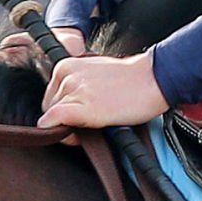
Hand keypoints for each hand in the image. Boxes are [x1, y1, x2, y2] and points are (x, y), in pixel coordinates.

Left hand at [37, 49, 166, 130]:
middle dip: (62, 119)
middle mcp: (66, 75)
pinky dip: (59, 132)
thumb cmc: (130, 81)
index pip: (49, 96)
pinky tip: (75, 134)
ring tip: (91, 124)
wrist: (153, 79)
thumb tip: (60, 114)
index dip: (59, 111)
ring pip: (51, 117)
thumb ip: (75, 88)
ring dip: (66, 127)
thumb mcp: (94, 77)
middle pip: (48, 107)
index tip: (76, 117)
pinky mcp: (80, 107)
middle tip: (87, 122)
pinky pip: (54, 122)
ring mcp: (73, 90)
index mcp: (65, 65)